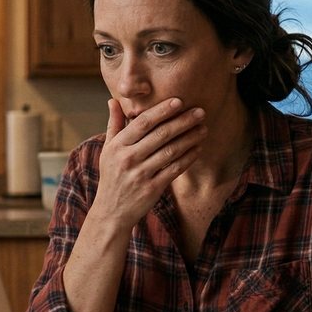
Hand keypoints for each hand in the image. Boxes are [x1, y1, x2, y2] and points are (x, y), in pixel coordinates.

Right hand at [91, 98, 205, 228]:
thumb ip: (114, 125)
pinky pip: (174, 169)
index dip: (162, 111)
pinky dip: (188, 158)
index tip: (179, 101)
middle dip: (182, 122)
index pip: (142, 123)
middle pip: (160, 135)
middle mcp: (128, 159)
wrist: (111, 212)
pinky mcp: (152, 189)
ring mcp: (140, 175)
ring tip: (203, 129)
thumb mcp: (107, 150)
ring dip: (190, 138)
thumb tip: (113, 100)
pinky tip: (198, 149)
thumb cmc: (112, 176)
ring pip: (170, 151)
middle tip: (200, 112)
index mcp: (117, 146)